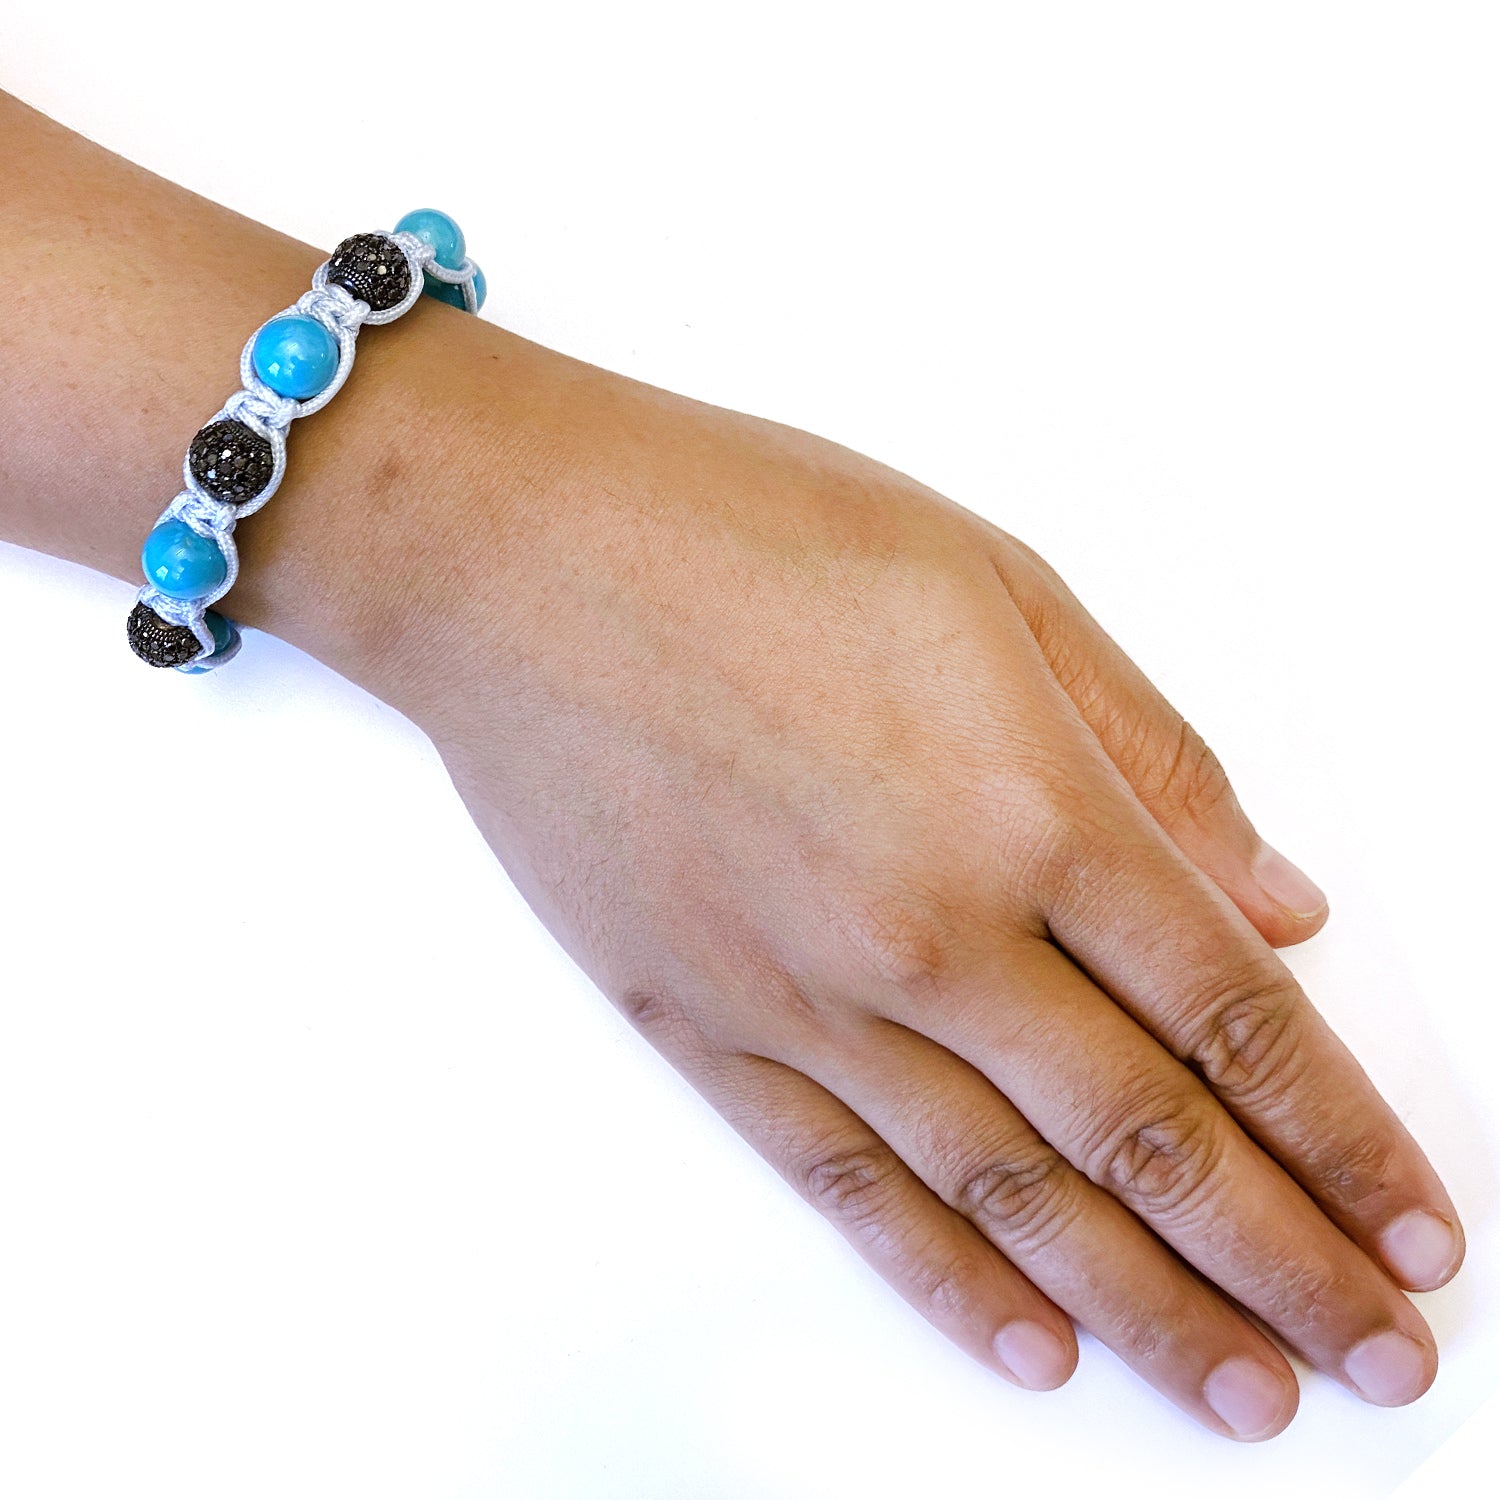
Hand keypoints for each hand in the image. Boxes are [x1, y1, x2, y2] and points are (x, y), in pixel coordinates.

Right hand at [396, 362, 1463, 1442]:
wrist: (521, 553)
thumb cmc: (752, 530)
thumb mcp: (999, 588)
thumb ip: (1149, 757)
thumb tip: (1271, 902)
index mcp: (1026, 803)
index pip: (1232, 1017)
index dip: (1341, 1139)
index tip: (1412, 1229)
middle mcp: (929, 929)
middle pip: (1145, 1139)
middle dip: (1281, 1261)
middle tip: (1374, 1357)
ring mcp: (805, 996)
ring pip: (1007, 1194)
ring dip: (1143, 1311)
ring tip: (1243, 1394)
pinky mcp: (701, 1026)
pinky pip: (845, 1183)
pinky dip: (948, 1275)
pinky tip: (1031, 1343)